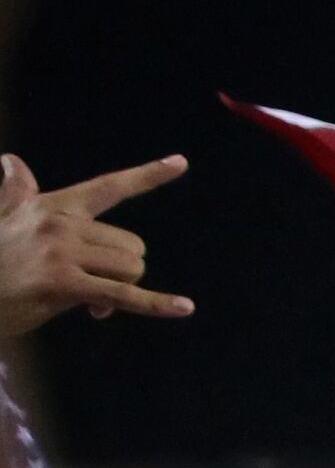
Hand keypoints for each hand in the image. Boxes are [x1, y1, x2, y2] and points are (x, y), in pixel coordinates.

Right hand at [0, 152, 191, 332]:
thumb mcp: (5, 218)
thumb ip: (16, 191)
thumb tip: (9, 159)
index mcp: (54, 207)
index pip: (109, 187)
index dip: (148, 175)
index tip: (182, 162)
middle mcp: (60, 223)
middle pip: (132, 246)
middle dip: (122, 270)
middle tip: (91, 286)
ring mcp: (61, 252)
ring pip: (131, 268)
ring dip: (121, 289)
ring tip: (88, 300)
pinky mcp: (63, 284)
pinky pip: (124, 295)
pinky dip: (156, 304)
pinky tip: (184, 308)